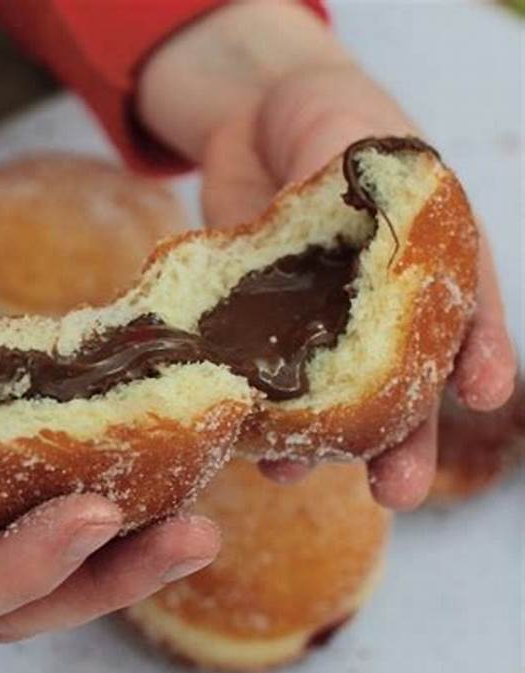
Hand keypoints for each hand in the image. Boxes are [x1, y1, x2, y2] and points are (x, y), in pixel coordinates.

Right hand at [0, 293, 218, 639]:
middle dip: (101, 578)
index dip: (23, 565)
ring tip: (189, 520)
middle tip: (194, 539)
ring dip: (104, 551)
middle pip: (2, 606)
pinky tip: (127, 473)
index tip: (101, 515)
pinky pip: (3, 516)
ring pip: (15, 572)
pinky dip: (64, 500)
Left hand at [138, 0, 515, 508]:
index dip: (479, 351)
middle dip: (401, 439)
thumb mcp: (348, 133)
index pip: (468, 308)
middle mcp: (382, 305)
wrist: (255, 123)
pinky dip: (257, 413)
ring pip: (331, 397)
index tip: (484, 394)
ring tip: (299, 478)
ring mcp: (321, 323)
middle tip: (396, 491)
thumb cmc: (325, 119)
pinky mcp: (263, 328)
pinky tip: (249, 446)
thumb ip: (355, 184)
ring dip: (319, 447)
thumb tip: (356, 238)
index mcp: (430, 256)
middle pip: (402, 382)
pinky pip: (264, 378)